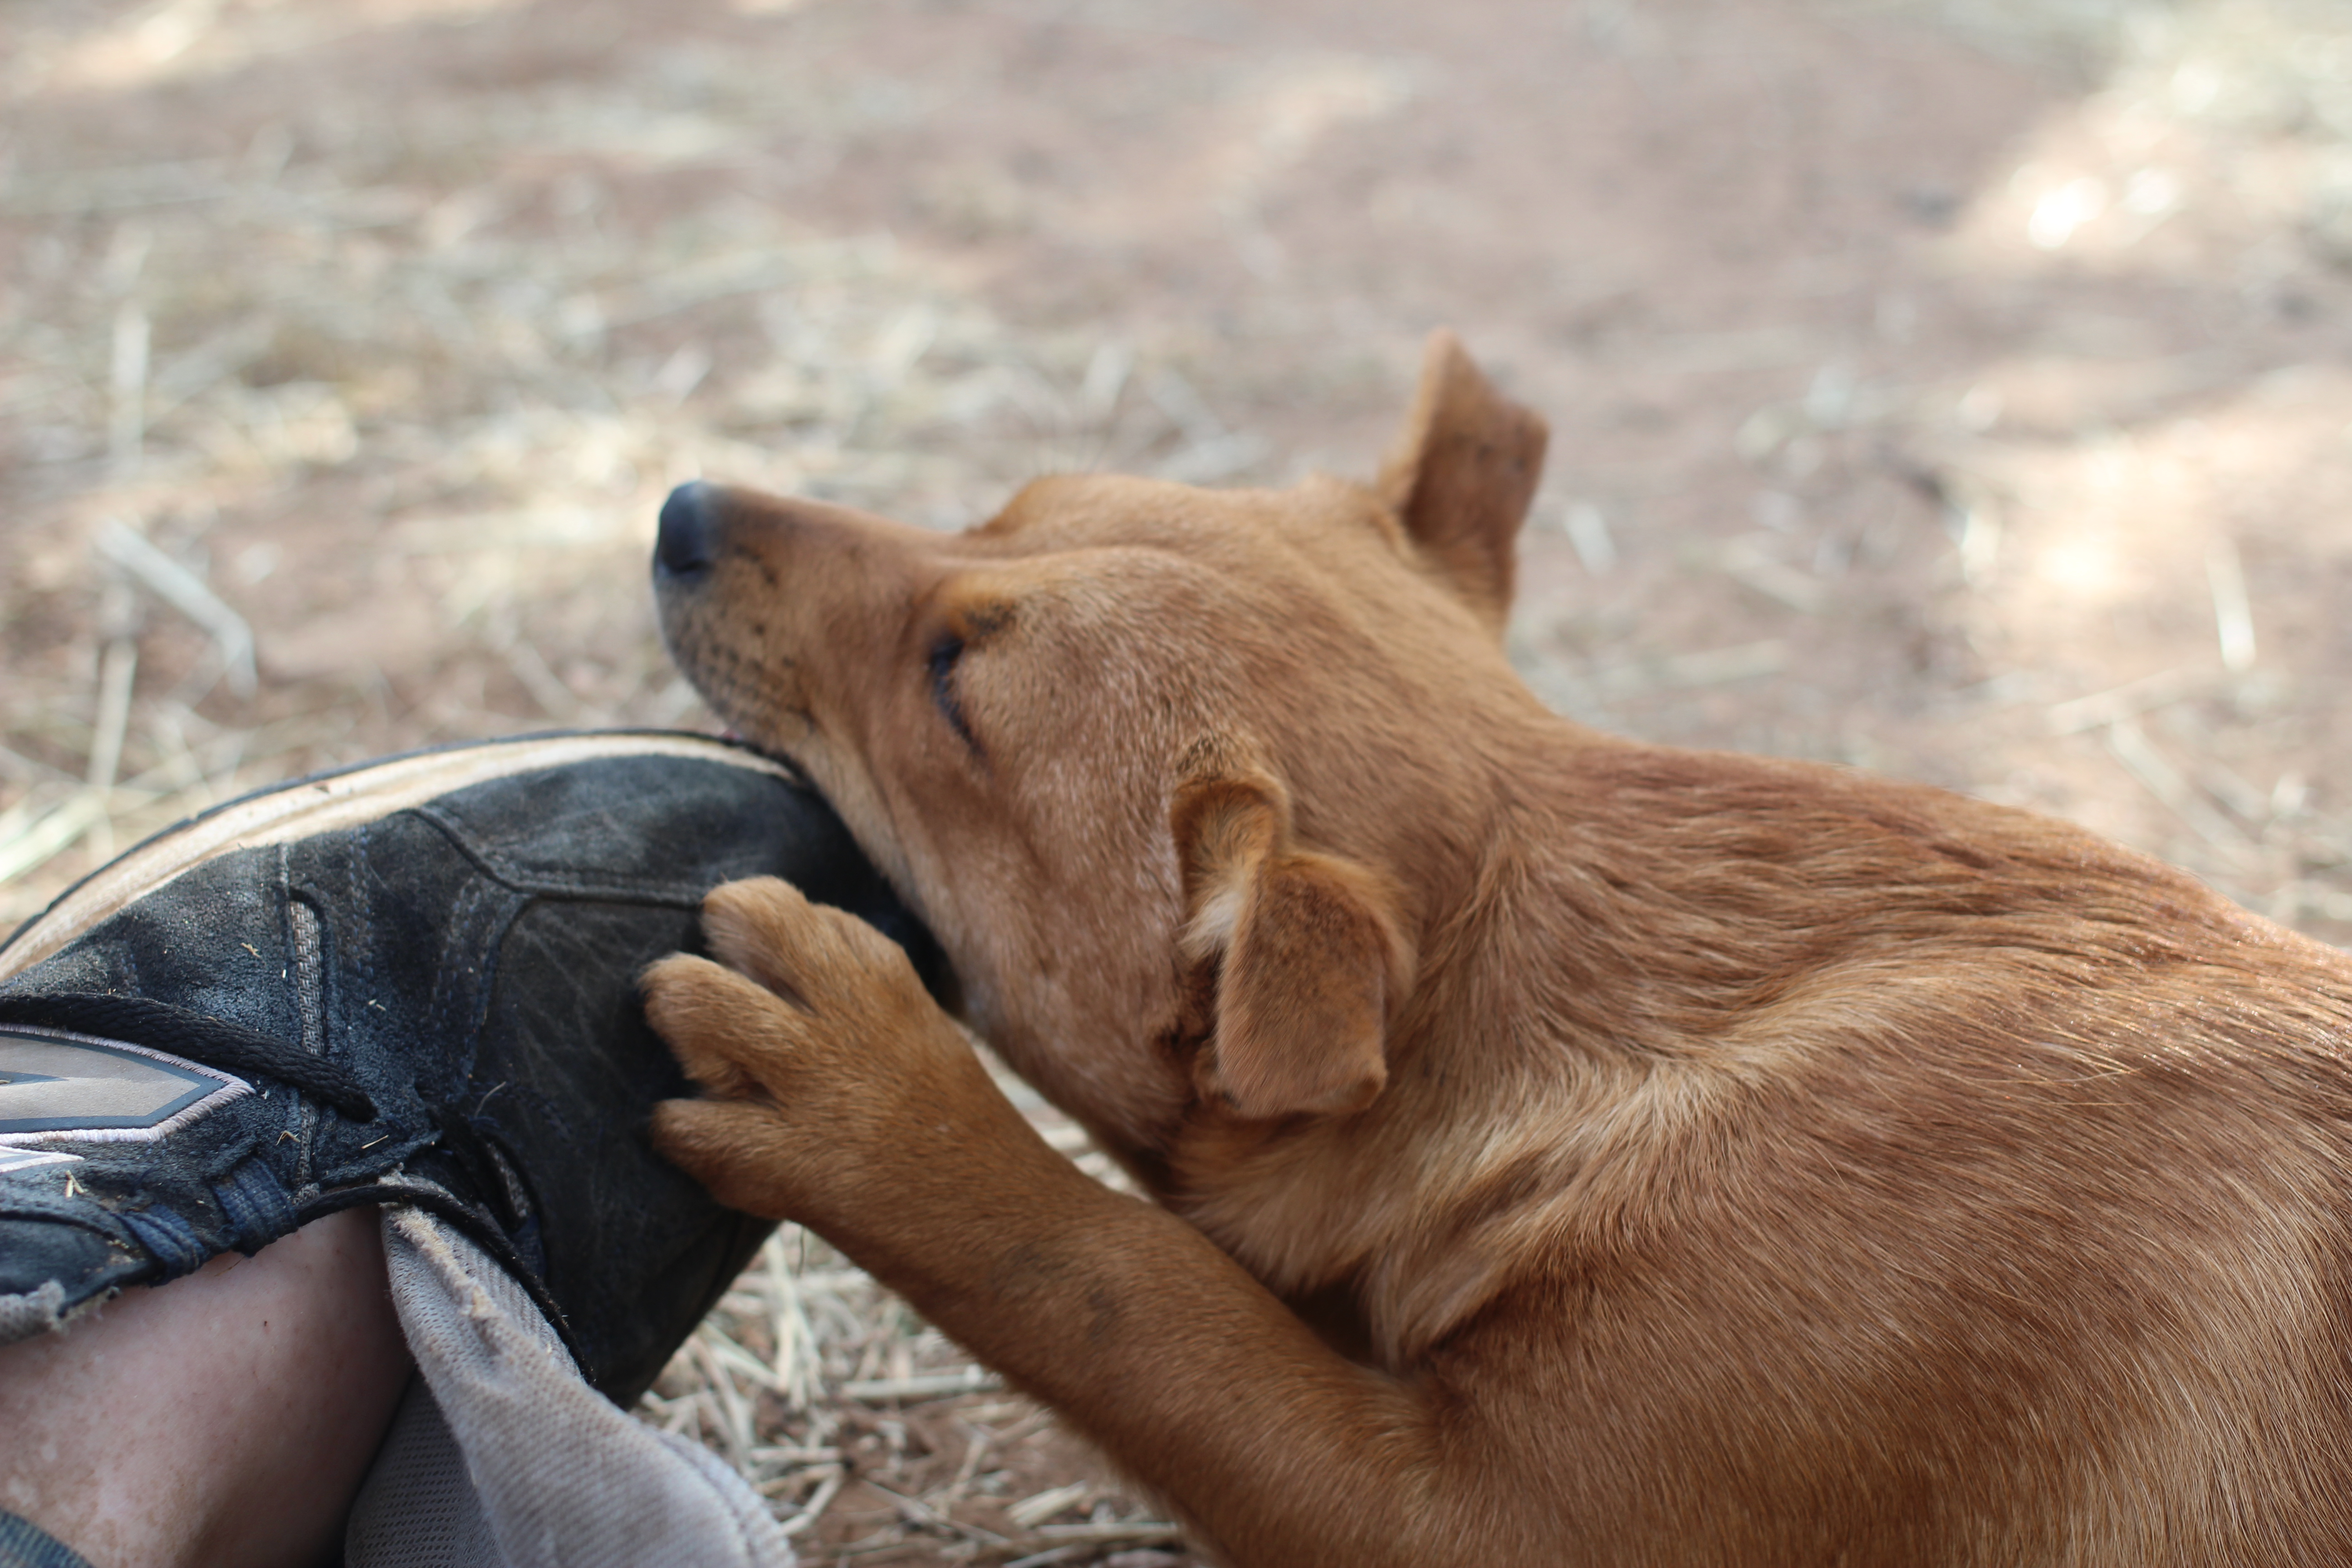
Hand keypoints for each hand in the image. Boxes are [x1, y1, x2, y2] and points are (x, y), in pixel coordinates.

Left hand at [643, 876, 1001, 1230]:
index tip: (763, 997)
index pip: (778, 904)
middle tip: (709, 1021)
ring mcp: (819, 1083)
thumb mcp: (913, 1031)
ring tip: (711, 1078)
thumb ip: (845, 992)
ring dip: (680, 1038)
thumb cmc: (953, 1134)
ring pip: (690, 998)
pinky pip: (682, 1122)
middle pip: (735, 912)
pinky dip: (683, 1137)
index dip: (748, 950)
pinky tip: (721, 1150)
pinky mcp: (791, 1162)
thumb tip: (754, 964)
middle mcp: (848, 1010)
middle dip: (699, 958)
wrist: (1012, 1235)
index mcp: (883, 974)